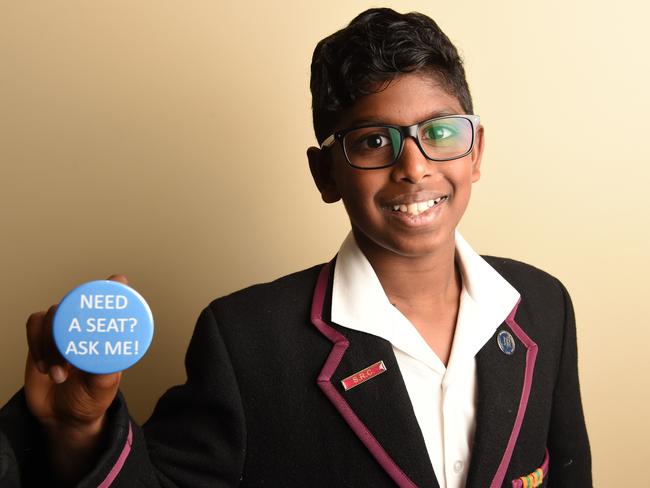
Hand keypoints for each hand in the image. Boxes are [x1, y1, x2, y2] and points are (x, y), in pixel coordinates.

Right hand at [23, 275, 126, 482]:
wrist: (63, 416)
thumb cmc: (91, 398)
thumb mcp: (103, 388)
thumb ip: (105, 371)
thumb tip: (105, 354)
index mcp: (109, 332)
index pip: (116, 301)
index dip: (117, 288)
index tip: (118, 282)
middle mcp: (87, 326)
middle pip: (77, 304)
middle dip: (70, 328)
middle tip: (69, 356)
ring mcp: (64, 329)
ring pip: (52, 314)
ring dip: (52, 344)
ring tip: (60, 373)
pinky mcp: (41, 336)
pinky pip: (34, 325)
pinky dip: (37, 345)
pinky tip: (47, 367)